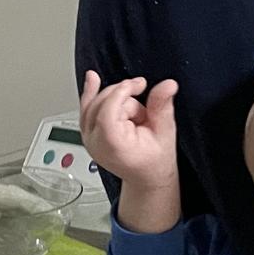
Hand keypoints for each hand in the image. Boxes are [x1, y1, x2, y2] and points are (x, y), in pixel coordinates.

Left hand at [79, 72, 179, 190]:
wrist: (145, 176)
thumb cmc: (154, 160)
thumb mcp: (165, 132)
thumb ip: (162, 107)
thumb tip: (167, 85)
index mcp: (113, 145)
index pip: (108, 111)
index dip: (122, 92)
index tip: (140, 85)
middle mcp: (95, 142)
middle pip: (102, 102)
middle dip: (125, 100)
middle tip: (143, 114)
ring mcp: (87, 138)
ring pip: (93, 101)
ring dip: (116, 101)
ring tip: (133, 117)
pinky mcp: (86, 133)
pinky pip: (85, 107)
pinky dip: (92, 93)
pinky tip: (93, 78)